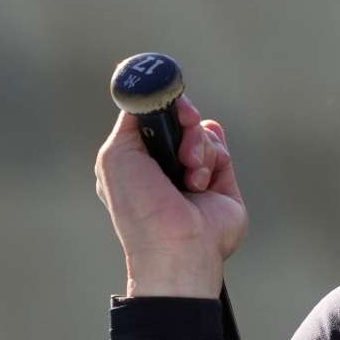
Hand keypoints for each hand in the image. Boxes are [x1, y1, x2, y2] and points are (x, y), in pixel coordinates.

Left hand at [94, 95, 247, 298]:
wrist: (176, 243)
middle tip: (184, 126)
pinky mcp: (222, 181)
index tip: (170, 102)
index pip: (153, 116)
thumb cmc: (140, 205)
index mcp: (137, 158)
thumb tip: (147, 96)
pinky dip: (214, 159)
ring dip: (197, 147)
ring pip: (204, 132)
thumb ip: (130, 120)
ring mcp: (195, 171)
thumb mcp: (117, 155)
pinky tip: (201, 183)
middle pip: (182, 119)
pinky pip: (222, 149)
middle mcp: (165, 162)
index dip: (163, 106)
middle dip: (184, 121)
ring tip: (190, 175)